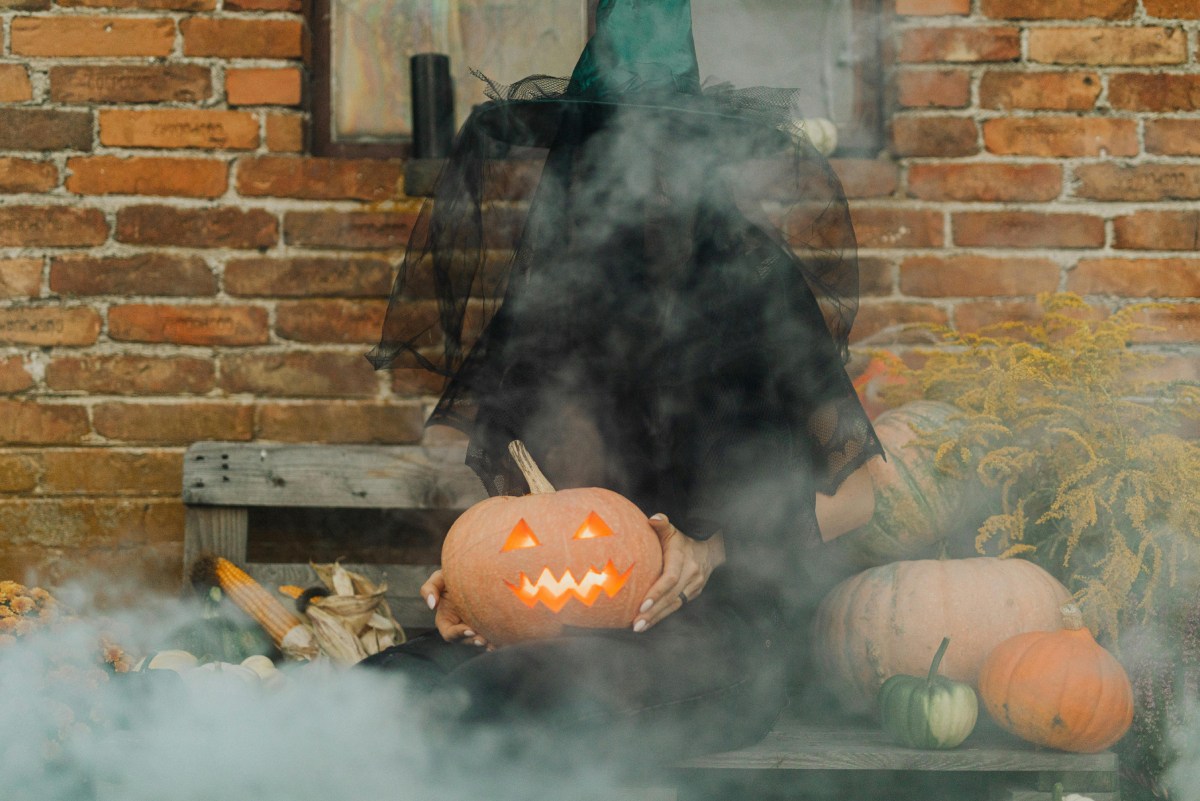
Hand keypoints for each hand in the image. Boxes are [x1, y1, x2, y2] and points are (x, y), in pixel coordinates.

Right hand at [421, 569, 491, 648]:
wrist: (472, 572)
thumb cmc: (451, 576)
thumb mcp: (438, 578)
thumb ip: (429, 589)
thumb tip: (431, 605)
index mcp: (446, 620)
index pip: (449, 634)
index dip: (458, 634)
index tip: (469, 630)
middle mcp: (460, 626)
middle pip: (466, 640)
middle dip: (474, 641)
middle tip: (483, 640)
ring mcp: (474, 626)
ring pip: (479, 640)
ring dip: (486, 643)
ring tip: (493, 642)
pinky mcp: (487, 624)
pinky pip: (491, 636)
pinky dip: (496, 641)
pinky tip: (503, 641)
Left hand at [633, 514, 724, 632]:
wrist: (709, 551)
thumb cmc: (682, 541)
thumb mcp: (672, 530)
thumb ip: (662, 523)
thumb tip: (653, 518)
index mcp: (683, 558)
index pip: (670, 578)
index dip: (656, 593)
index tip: (642, 605)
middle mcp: (691, 574)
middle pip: (670, 597)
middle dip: (653, 612)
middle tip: (636, 624)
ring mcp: (694, 586)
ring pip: (674, 605)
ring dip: (656, 618)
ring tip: (639, 627)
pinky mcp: (693, 594)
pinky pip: (677, 606)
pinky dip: (662, 615)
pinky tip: (648, 623)